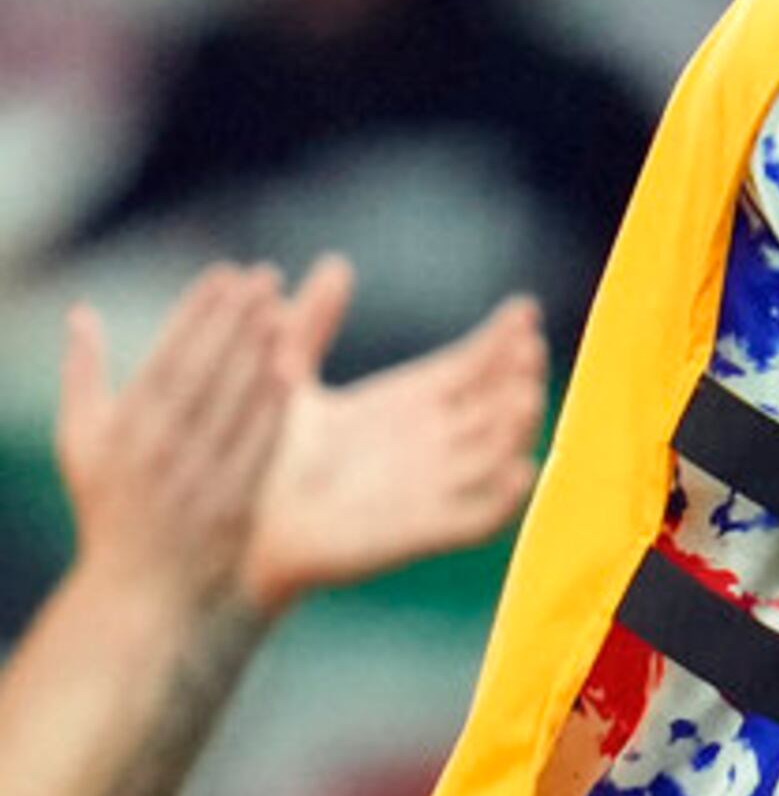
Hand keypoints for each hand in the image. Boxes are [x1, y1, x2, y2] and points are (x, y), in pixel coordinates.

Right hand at [54, 262, 292, 616]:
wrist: (141, 593)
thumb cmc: (109, 510)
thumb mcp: (81, 442)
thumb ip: (82, 374)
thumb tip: (80, 313)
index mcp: (123, 429)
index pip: (167, 356)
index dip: (198, 312)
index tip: (224, 274)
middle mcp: (160, 450)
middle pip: (205, 371)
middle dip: (234, 319)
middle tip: (262, 276)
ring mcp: (199, 478)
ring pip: (234, 403)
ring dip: (258, 352)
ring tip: (280, 306)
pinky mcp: (234, 505)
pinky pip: (258, 447)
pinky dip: (273, 408)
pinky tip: (290, 371)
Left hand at [244, 276, 546, 606]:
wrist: (235, 523)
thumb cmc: (260, 453)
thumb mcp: (286, 373)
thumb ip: (311, 323)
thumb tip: (334, 264)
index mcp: (408, 403)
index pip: (474, 366)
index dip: (502, 339)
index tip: (522, 309)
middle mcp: (432, 443)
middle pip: (496, 404)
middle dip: (518, 375)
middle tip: (527, 347)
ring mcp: (433, 488)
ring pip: (497, 455)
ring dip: (517, 428)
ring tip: (525, 397)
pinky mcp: (422, 531)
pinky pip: (478, 518)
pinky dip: (506, 498)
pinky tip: (521, 470)